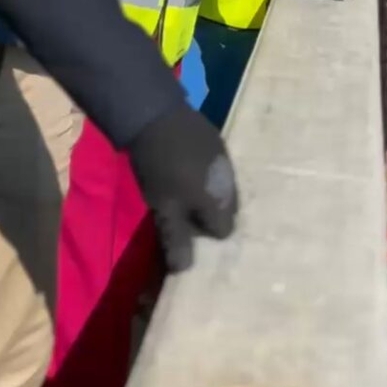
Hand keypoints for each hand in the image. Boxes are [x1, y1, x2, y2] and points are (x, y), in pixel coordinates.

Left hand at [128, 103, 237, 272]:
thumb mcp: (164, 208)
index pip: (224, 232)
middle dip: (209, 214)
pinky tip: (185, 165)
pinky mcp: (217, 139)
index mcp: (221, 201)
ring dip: (208, 192)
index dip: (204, 234)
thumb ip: (177, 239)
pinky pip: (218, 167)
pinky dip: (206, 172)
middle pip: (227, 209)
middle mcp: (231, 180)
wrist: (155, 116)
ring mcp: (226, 157)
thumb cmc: (160, 169)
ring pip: (223, 187)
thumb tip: (185, 270)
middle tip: (182, 208)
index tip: (183, 225)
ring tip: (182, 186)